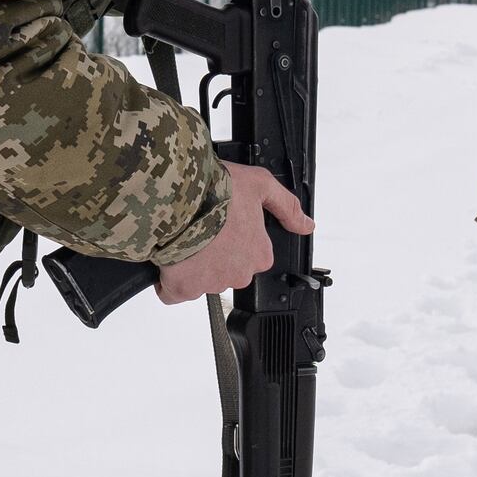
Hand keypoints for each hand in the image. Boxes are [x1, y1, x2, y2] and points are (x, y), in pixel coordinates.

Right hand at [160, 163, 313, 304]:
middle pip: (226, 269)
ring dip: (192, 263)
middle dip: (214, 254)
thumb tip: (306, 225)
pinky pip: (174, 292)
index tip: (224, 224)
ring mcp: (210, 284)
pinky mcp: (182, 288)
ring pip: (201, 279)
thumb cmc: (219, 188)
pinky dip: (170, 279)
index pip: (251, 255)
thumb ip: (286, 206)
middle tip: (202, 227)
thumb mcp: (261, 185)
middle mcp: (239, 274)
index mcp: (259, 254)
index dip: (235, 238)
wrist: (179, 196)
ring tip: (184, 235)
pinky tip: (170, 257)